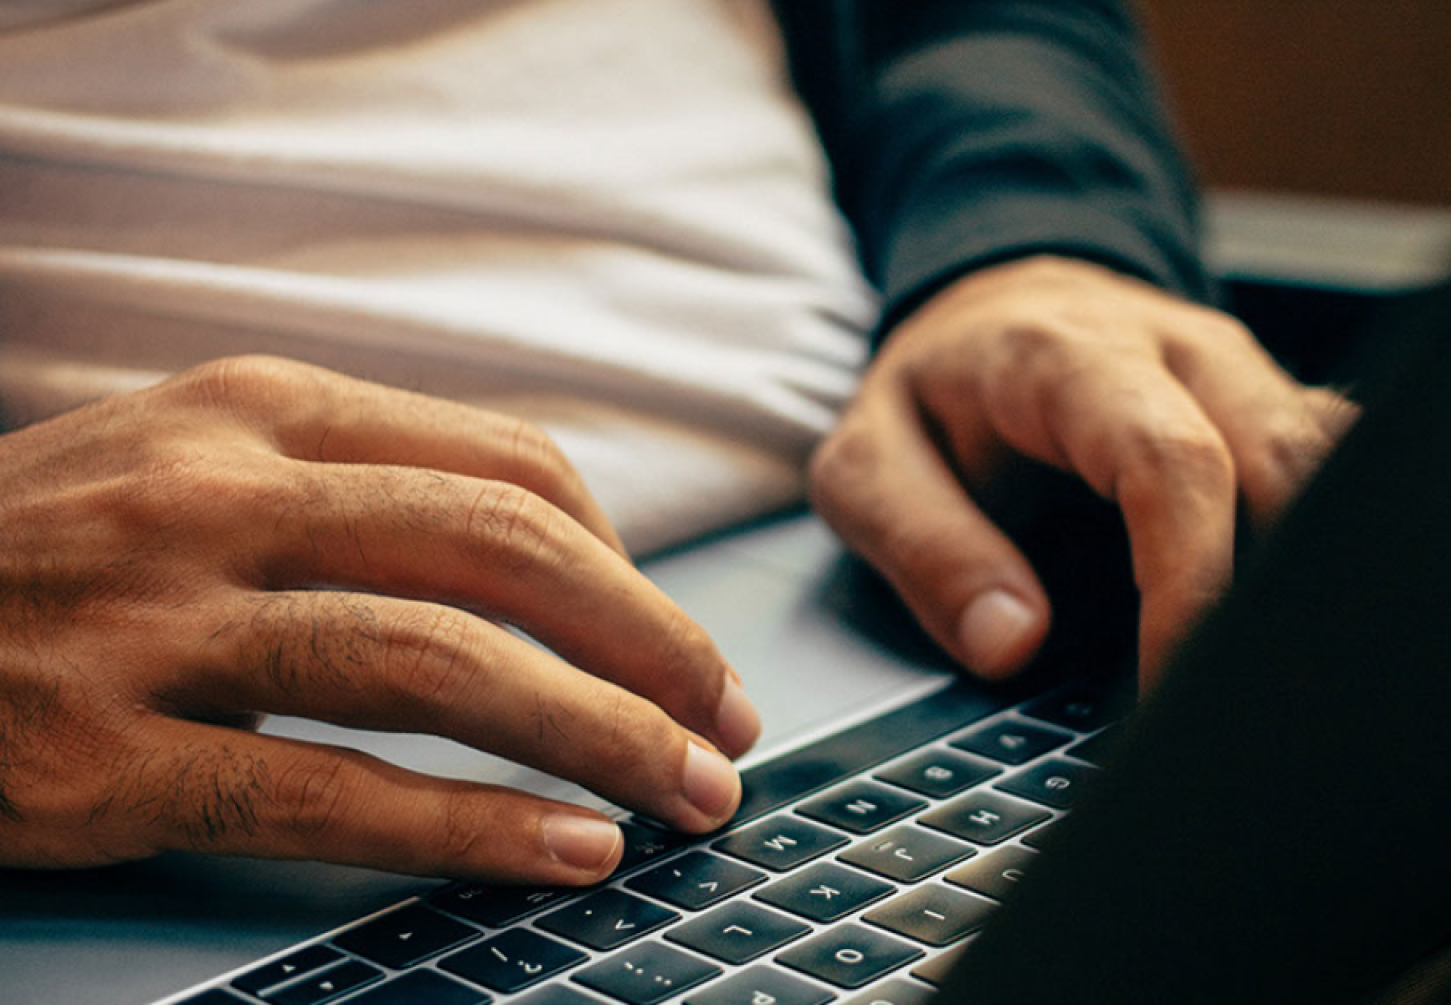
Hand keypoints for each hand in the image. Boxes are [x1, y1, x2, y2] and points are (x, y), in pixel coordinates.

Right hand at [0, 356, 759, 883]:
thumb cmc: (47, 556)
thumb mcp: (194, 464)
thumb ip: (357, 489)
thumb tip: (561, 568)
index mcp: (256, 410)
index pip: (508, 465)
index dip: (629, 566)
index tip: (683, 643)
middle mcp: (214, 494)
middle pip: (504, 554)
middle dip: (650, 648)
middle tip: (727, 725)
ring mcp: (150, 623)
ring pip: (437, 663)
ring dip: (596, 734)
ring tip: (685, 795)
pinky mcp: (98, 757)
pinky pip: (328, 795)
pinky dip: (473, 825)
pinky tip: (564, 851)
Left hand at [811, 256, 1354, 684]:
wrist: (992, 307)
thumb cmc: (936, 394)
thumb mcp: (868, 463)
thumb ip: (926, 547)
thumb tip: (1010, 641)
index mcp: (1073, 357)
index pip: (1173, 463)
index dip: (1190, 582)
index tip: (1172, 685)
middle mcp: (1181, 350)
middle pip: (1288, 460)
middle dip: (1278, 592)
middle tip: (1242, 707)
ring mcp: (1244, 373)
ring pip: (1338, 461)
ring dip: (1322, 570)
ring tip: (1281, 677)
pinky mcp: (1277, 404)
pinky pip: (1343, 465)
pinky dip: (1336, 545)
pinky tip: (1305, 626)